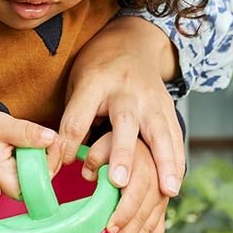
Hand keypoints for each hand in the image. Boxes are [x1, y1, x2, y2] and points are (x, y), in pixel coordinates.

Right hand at [0, 109, 68, 201]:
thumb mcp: (4, 125)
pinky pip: (36, 174)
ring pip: (39, 180)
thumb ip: (27, 132)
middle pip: (36, 185)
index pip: (28, 187)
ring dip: (50, 160)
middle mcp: (3, 185)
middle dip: (51, 162)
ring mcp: (10, 183)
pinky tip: (46, 145)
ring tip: (52, 140)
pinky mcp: (17, 177)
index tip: (52, 145)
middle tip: (55, 140)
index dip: (45, 169)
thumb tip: (51, 138)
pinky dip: (44, 160)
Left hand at [62, 18, 185, 197]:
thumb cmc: (97, 67)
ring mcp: (151, 99)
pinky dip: (176, 160)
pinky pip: (174, 136)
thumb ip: (72, 118)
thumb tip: (56, 160)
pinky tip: (176, 183)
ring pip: (159, 132)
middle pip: (124, 124)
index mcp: (95, 82)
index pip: (79, 117)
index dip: (68, 143)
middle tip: (120, 182)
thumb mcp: (76, 83)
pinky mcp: (167, 107)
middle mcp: (126, 91)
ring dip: (163, 163)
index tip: (61, 167)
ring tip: (167, 191)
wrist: (133, 41)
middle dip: (122, 154)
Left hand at [87, 132, 168, 232]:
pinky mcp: (161, 203)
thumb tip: (88, 174)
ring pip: (153, 221)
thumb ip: (95, 152)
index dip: (124, 210)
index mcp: (143, 155)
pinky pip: (159, 228)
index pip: (137, 188)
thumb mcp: (106, 131)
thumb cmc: (119, 127)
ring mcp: (162, 191)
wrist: (146, 121)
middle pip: (146, 210)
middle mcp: (157, 174)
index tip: (110, 227)